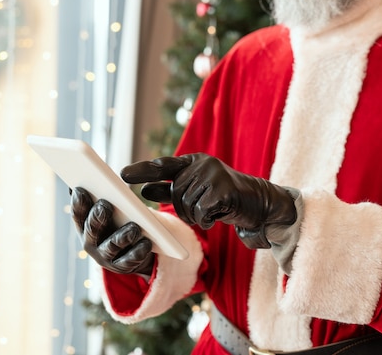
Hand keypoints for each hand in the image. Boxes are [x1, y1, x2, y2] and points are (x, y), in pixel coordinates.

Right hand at [70, 187, 153, 274]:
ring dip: (122, 236)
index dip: (78, 203)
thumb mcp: (110, 208)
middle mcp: (91, 243)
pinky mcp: (122, 266)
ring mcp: (106, 257)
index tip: (82, 189)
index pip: (78, 214)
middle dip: (97, 217)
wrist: (133, 248)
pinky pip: (129, 261)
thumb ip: (97, 194)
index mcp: (85, 225)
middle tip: (105, 205)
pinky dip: (138, 252)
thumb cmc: (119, 220)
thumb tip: (79, 180)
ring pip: (111, 246)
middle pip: (92, 230)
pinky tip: (147, 243)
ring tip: (134, 227)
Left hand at [121, 153, 296, 248]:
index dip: (142, 170)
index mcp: (194, 161)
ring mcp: (214, 176)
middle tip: (202, 210)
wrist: (259, 202)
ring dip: (196, 216)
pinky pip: (201, 214)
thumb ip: (172, 188)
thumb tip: (144, 190)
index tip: (121, 175)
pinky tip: (218, 216)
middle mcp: (203, 164)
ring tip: (212, 211)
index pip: (163, 165)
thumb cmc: (224, 197)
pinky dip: (207, 221)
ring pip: (187, 206)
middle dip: (184, 208)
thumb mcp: (197, 189)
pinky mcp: (224, 192)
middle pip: (175, 194)